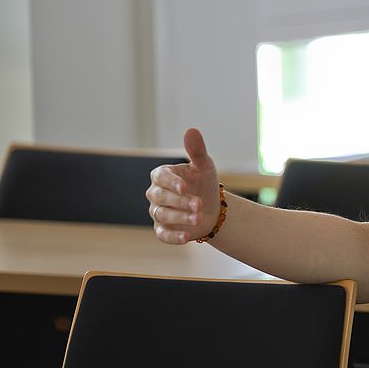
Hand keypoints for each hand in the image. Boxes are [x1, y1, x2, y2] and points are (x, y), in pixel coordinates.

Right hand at [147, 128, 219, 243]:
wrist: (212, 209)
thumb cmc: (204, 184)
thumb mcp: (204, 166)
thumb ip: (197, 150)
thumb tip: (191, 130)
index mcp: (163, 176)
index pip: (160, 178)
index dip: (171, 183)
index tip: (184, 187)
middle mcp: (156, 194)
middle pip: (161, 198)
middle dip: (180, 202)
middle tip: (198, 204)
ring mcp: (158, 212)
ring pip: (163, 215)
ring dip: (181, 218)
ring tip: (198, 217)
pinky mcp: (163, 230)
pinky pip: (164, 234)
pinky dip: (174, 237)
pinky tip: (187, 237)